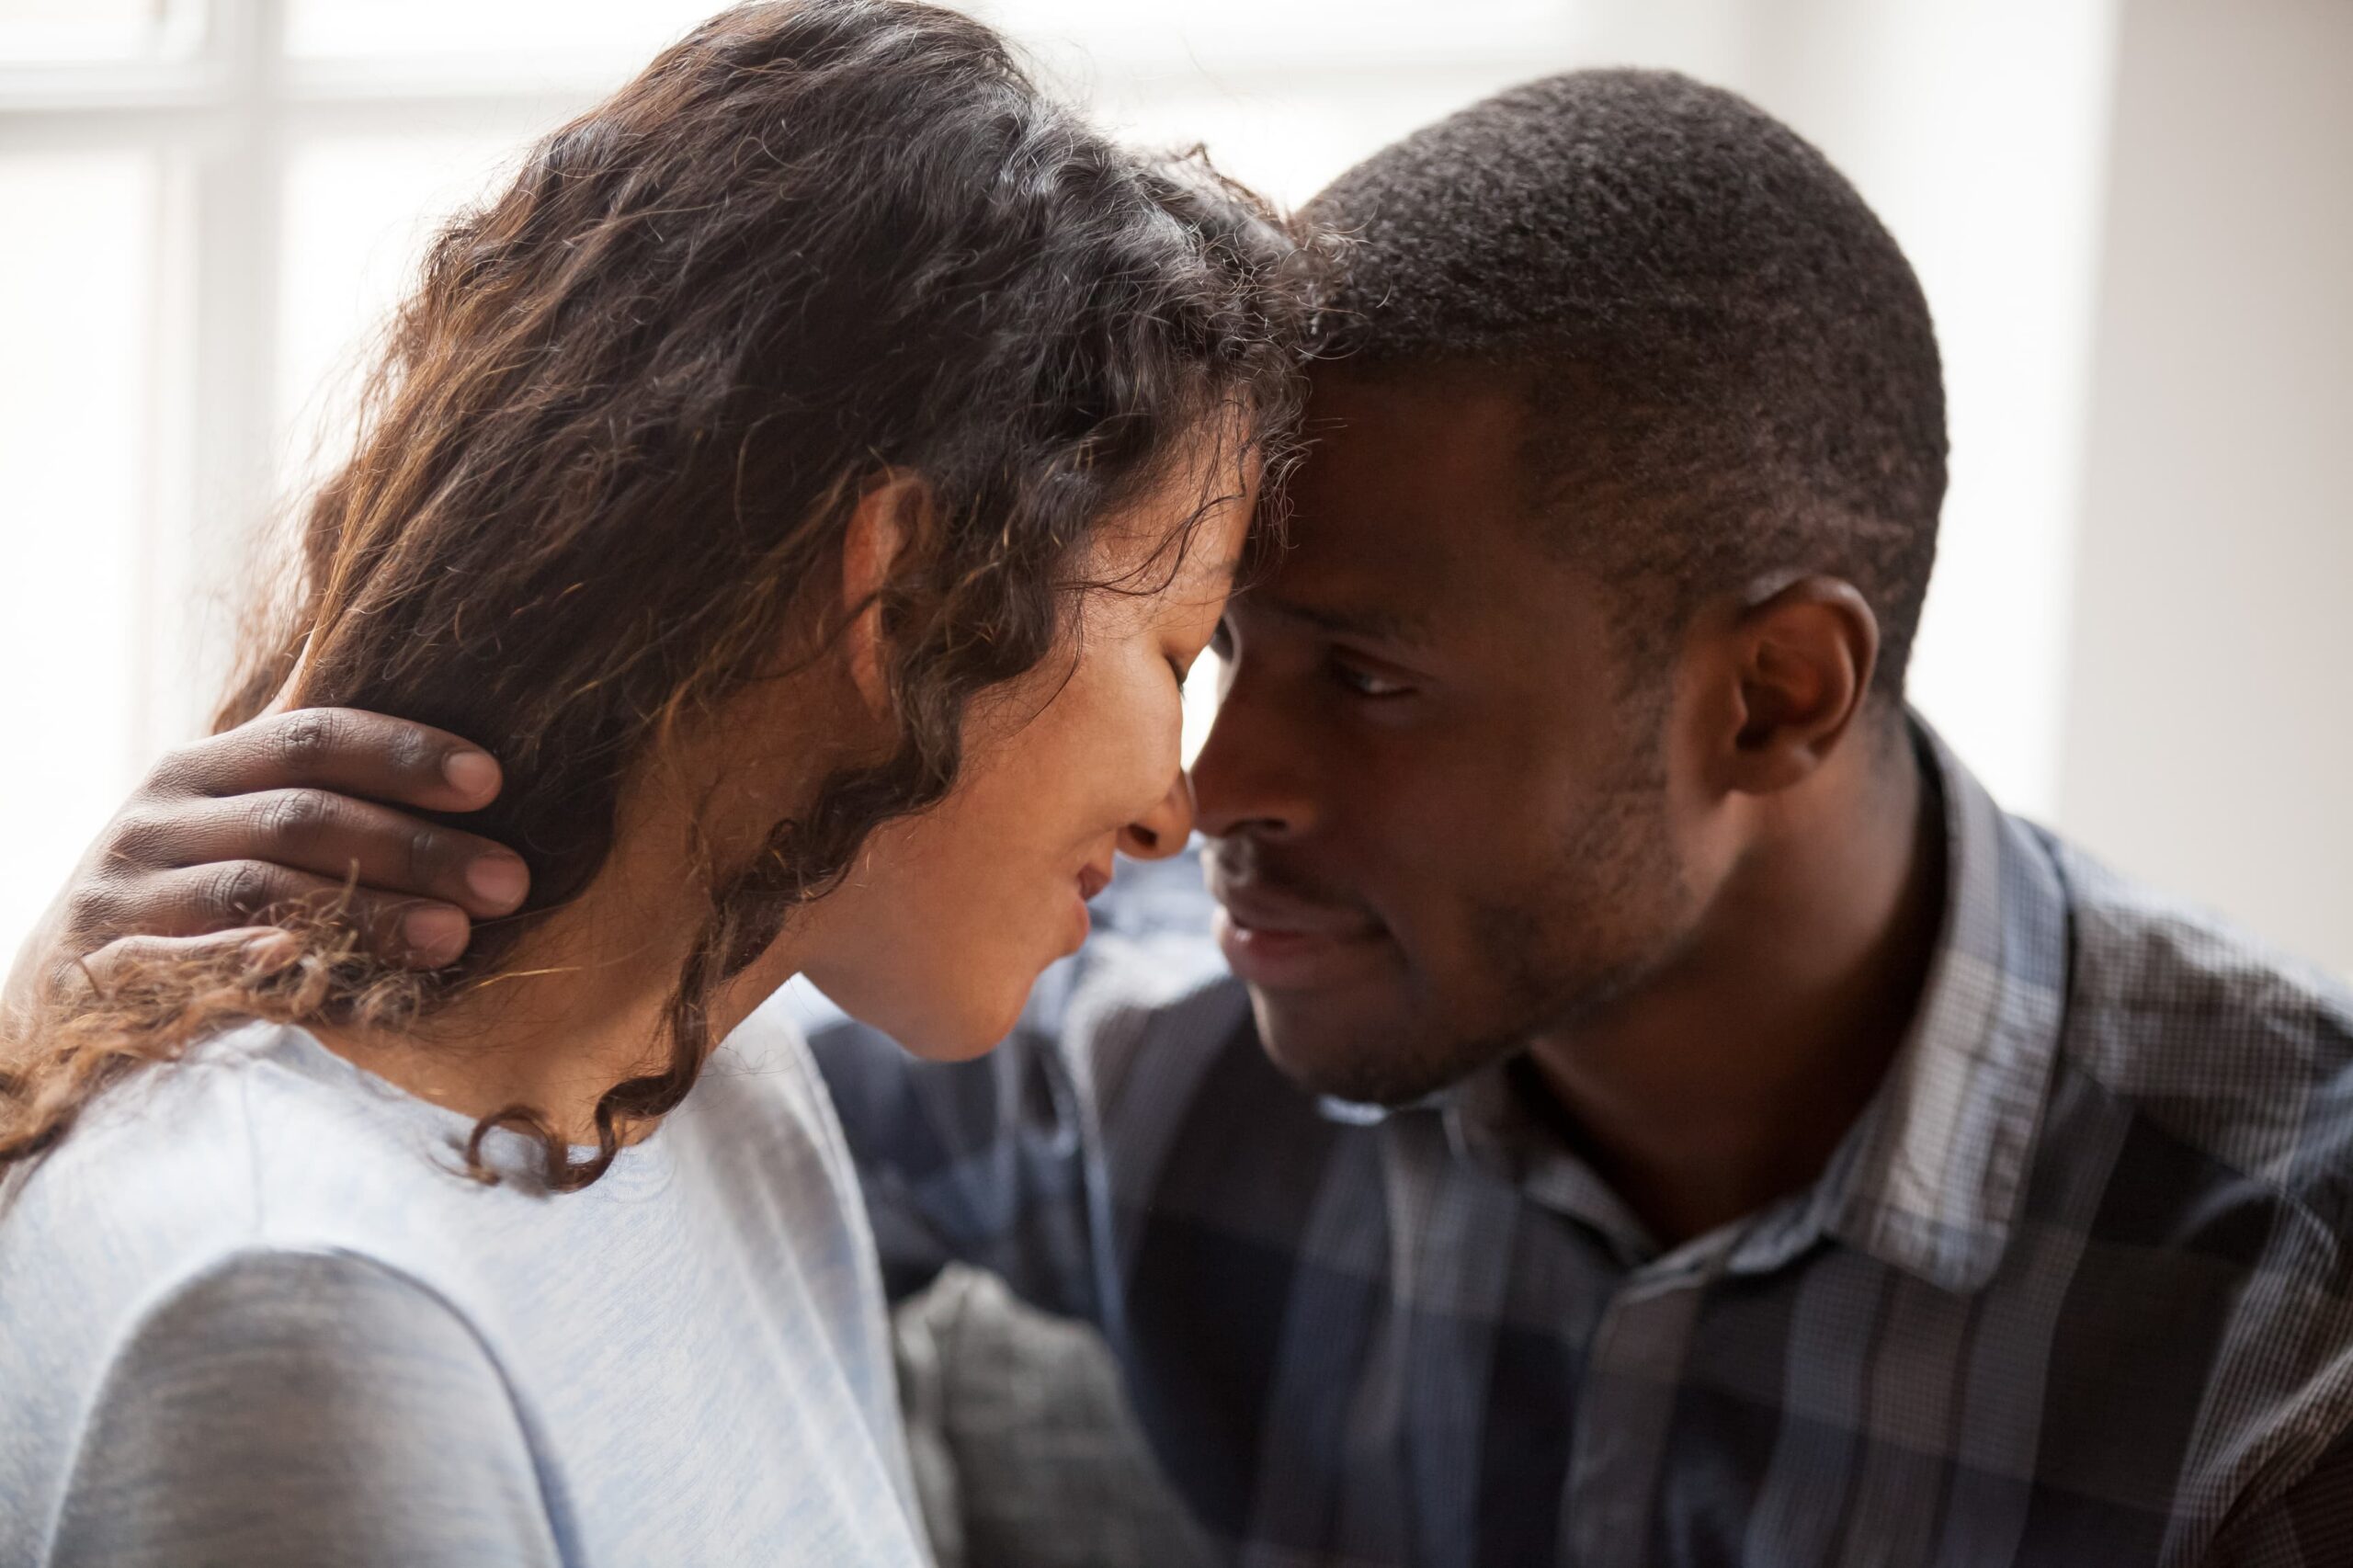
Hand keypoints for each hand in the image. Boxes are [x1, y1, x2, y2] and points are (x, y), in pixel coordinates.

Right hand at [2, 709, 529, 1023]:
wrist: (52, 994)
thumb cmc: (184, 904)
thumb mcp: (235, 833)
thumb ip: (318, 800)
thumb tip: (474, 785)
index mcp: (203, 769)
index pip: (312, 737)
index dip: (402, 753)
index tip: (493, 781)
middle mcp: (159, 818)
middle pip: (302, 816)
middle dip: (415, 847)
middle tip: (508, 881)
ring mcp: (124, 892)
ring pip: (258, 888)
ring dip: (365, 911)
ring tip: (454, 935)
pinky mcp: (96, 968)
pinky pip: (174, 958)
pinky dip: (239, 957)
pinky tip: (302, 960)